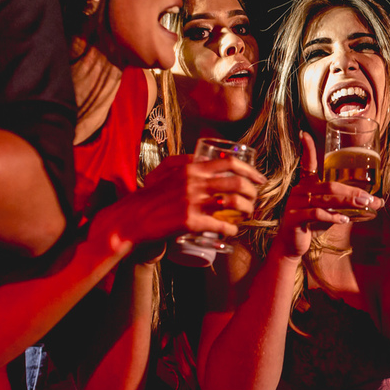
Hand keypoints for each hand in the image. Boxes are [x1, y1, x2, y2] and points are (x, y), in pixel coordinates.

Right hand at [90, 153, 264, 252]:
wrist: (129, 220)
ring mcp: (193, 202)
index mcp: (190, 169)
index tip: (259, 178)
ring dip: (247, 210)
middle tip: (255, 199)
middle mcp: (194, 183)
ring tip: (247, 216)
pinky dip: (231, 229)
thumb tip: (201, 158)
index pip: (229, 163)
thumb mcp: (163, 172)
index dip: (250, 170)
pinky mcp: (190, 222)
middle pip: (237, 184)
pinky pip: (221, 225)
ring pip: (234, 204)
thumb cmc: (146, 198)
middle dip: (253, 192)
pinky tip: (233, 231)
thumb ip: (182, 163)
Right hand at [275, 132, 383, 257]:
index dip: (306, 149)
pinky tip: (344, 220)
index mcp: (307, 184)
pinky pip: (316, 213)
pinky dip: (332, 217)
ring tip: (363, 206)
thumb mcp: (331, 211)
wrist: (292, 244)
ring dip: (347, 203)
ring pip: (325, 199)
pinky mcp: (294, 218)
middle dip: (352, 192)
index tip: (304, 134)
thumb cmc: (312, 223)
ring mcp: (296, 203)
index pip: (307, 163)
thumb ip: (348, 205)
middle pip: (330, 186)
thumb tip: (376, 202)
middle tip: (369, 198)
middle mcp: (300, 190)